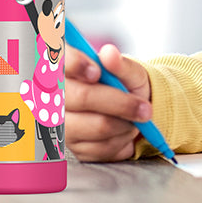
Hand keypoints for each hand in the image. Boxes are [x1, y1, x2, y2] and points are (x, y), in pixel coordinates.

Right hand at [65, 42, 152, 161]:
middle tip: (145, 107)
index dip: (75, 65)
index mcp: (66, 68)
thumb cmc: (125, 85)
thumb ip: (120, 64)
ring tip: (137, 118)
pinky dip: (123, 140)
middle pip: (82, 97)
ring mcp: (61, 125)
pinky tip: (126, 131)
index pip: (59, 61)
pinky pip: (102, 148)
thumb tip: (109, 53)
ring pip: (97, 126)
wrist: (131, 112)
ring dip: (126, 124)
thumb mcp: (129, 71)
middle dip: (120, 103)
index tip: (96, 72)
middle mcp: (56, 97)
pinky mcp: (73, 148)